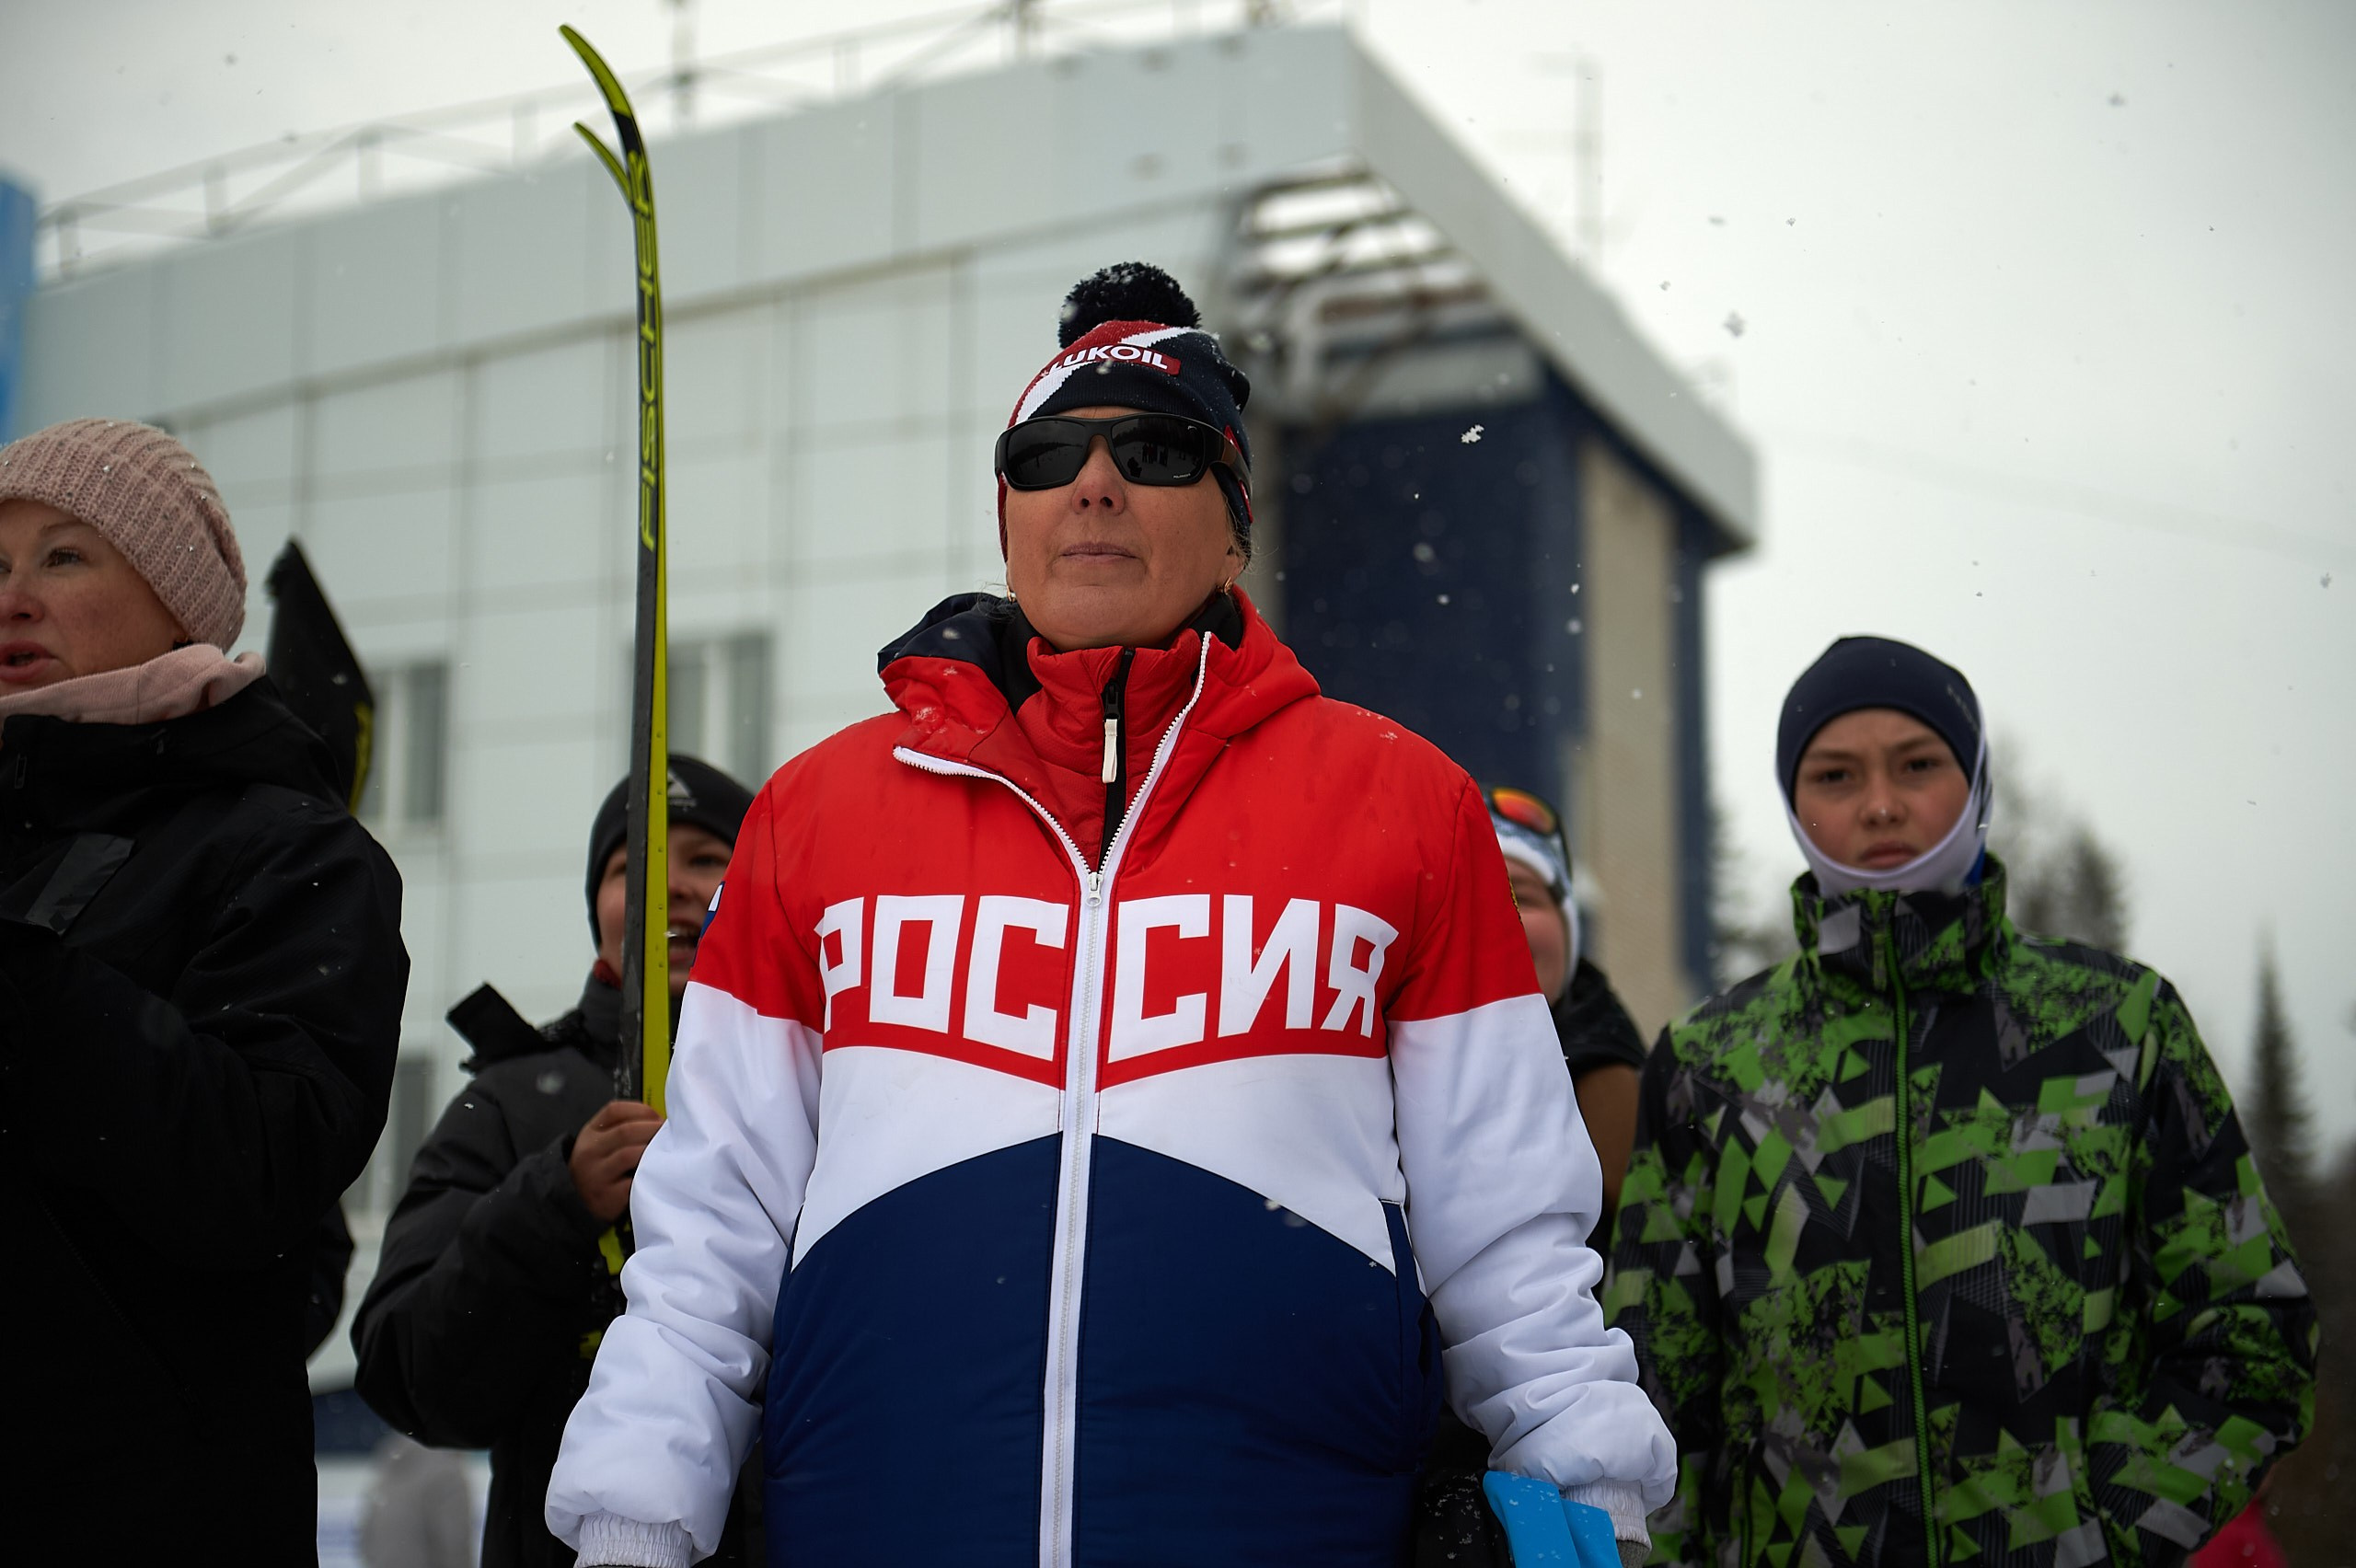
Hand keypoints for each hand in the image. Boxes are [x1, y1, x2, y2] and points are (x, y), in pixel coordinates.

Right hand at [568, 1100, 662, 1221]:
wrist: (591, 1204)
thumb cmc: (605, 1169)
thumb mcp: (605, 1144)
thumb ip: (625, 1127)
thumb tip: (659, 1120)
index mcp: (590, 1133)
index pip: (614, 1110)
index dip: (641, 1110)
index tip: (658, 1117)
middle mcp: (588, 1152)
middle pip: (625, 1131)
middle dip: (653, 1129)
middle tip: (670, 1133)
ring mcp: (594, 1175)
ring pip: (630, 1154)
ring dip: (652, 1150)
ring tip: (666, 1151)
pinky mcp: (606, 1196)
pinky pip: (633, 1181)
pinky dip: (647, 1174)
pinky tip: (656, 1172)